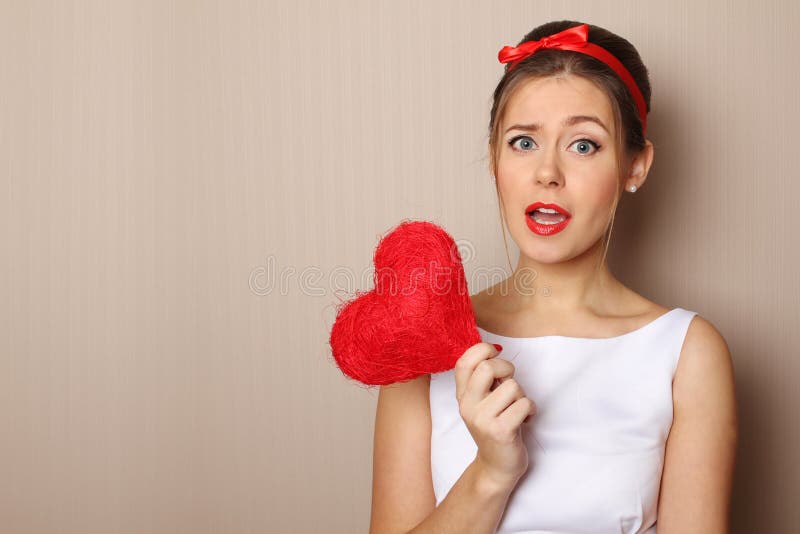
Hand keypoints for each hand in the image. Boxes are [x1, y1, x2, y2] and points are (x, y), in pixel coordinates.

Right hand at [454, 342, 536, 487]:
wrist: (496, 466)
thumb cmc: (495, 427)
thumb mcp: (481, 402)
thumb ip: (483, 379)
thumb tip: (494, 349)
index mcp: (462, 396)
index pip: (463, 362)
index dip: (482, 350)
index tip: (495, 355)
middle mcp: (468, 406)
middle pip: (487, 367)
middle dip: (507, 368)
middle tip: (510, 382)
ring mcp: (482, 419)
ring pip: (512, 387)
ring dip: (522, 395)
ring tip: (517, 408)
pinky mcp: (500, 431)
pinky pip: (524, 404)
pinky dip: (531, 410)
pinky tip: (525, 420)